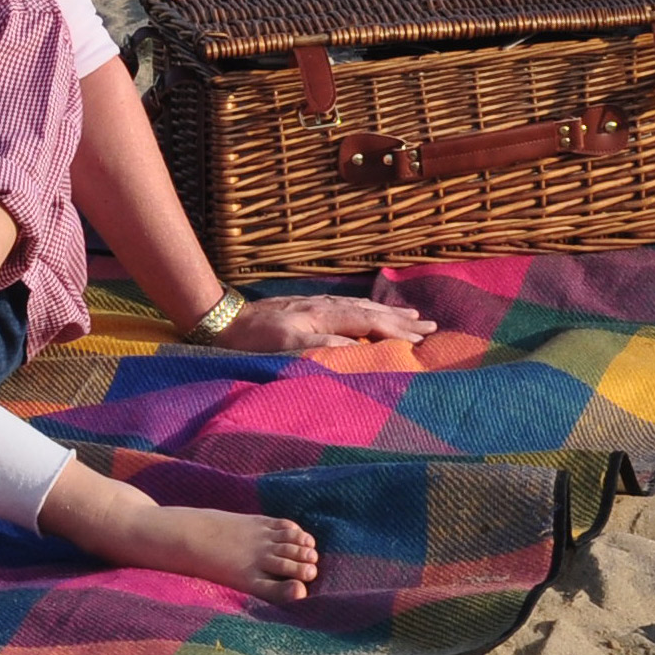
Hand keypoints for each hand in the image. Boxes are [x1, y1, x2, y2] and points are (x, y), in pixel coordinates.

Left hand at [211, 292, 437, 352]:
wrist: (223, 321)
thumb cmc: (253, 338)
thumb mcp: (287, 344)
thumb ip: (324, 345)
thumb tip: (358, 348)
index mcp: (325, 315)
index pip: (370, 322)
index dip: (397, 331)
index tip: (423, 339)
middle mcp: (325, 307)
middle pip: (370, 311)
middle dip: (401, 319)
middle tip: (430, 325)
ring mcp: (316, 305)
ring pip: (360, 307)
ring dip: (387, 312)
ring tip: (411, 315)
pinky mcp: (306, 308)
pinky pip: (347, 307)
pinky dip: (366, 310)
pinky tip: (368, 312)